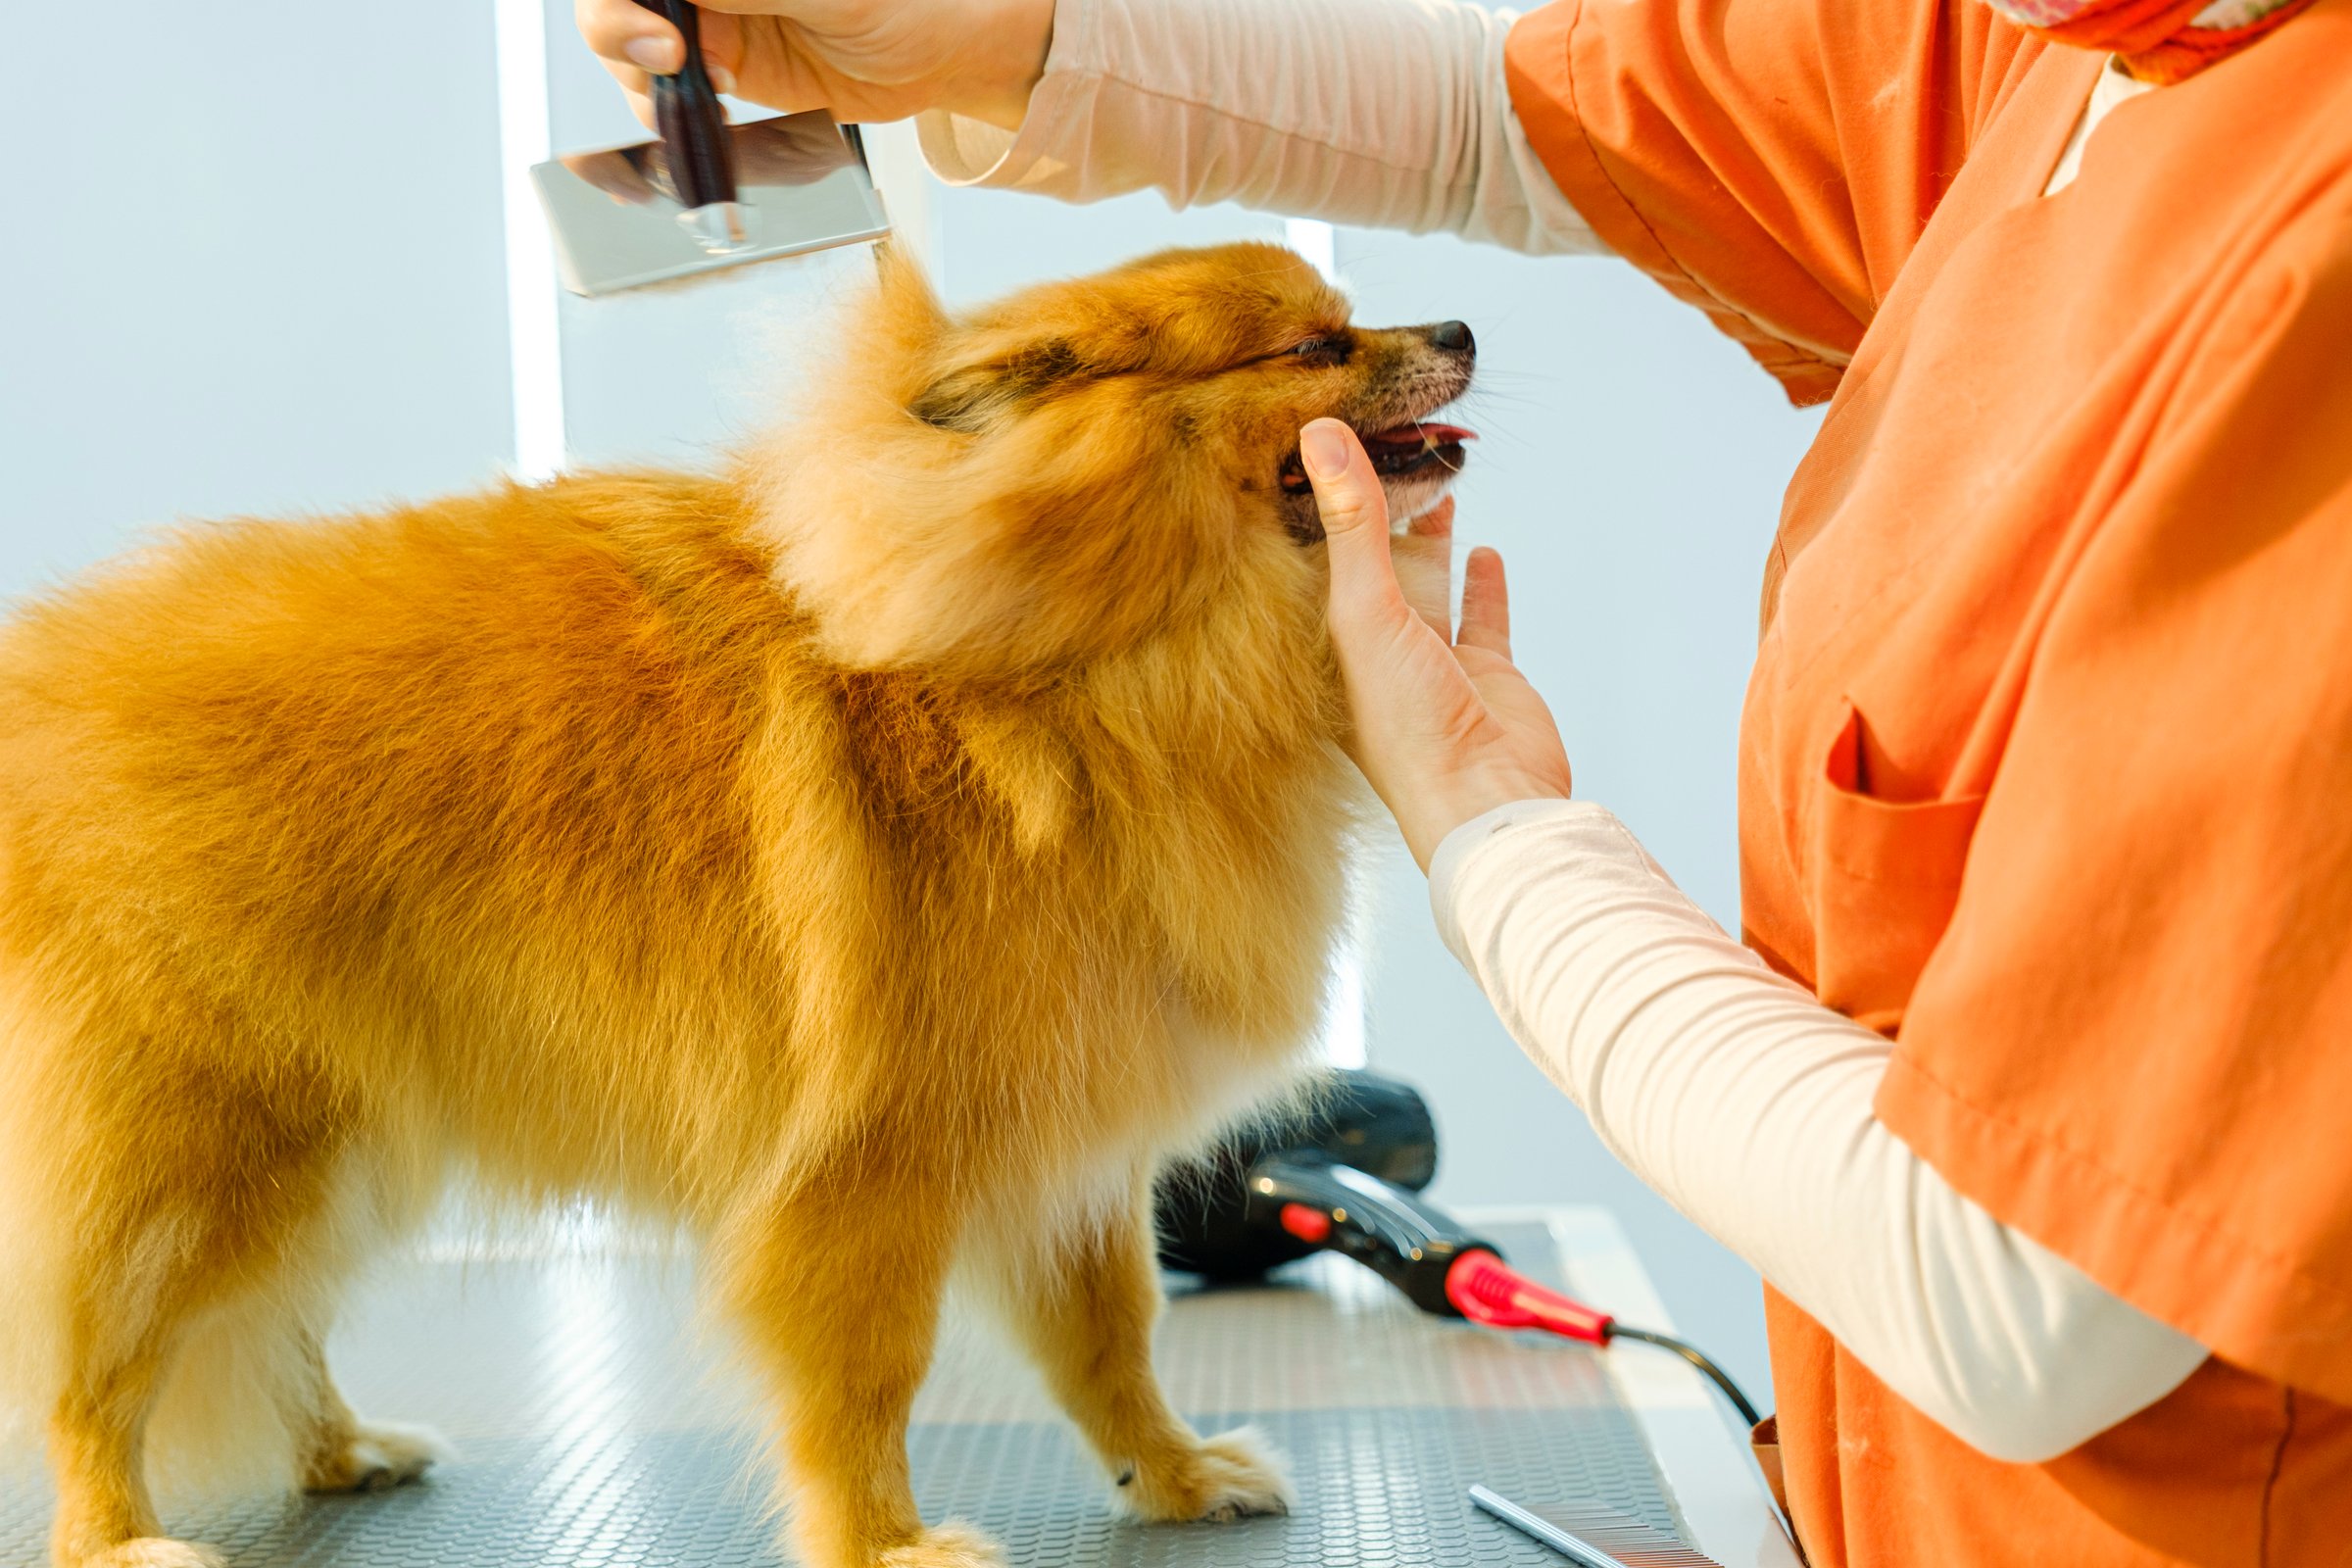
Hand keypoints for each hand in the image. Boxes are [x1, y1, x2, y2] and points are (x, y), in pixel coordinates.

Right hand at [575, 0, 1055, 131]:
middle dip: (621, 31)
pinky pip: (668, 93)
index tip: (655, 27)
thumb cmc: (905, 0)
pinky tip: (699, 114)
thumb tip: (676, 2)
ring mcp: (709, 18)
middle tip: (667, 58)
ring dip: (641, 75)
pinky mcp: (724, 66)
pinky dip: (667, 111)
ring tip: (698, 85)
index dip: (623, 2)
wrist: (945, 52)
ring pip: (631, 47)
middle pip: (618, 4)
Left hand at [1303, 419, 1574, 871]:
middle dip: (1382, 506)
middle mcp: (1369, 652)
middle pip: (1371, 560)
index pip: (1310, 555)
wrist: (1485, 801)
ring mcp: (1428, 662)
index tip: (1318, 440)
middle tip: (1392, 445)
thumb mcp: (1366, 611)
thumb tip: (1322, 429)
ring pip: (1425, 581)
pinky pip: (1478, 616)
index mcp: (1323, 643)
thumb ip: (1352, 521)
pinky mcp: (1481, 674)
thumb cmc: (1406, 728)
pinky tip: (1483, 549)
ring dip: (1432, 535)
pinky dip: (1481, 582)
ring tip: (1437, 483)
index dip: (1315, 500)